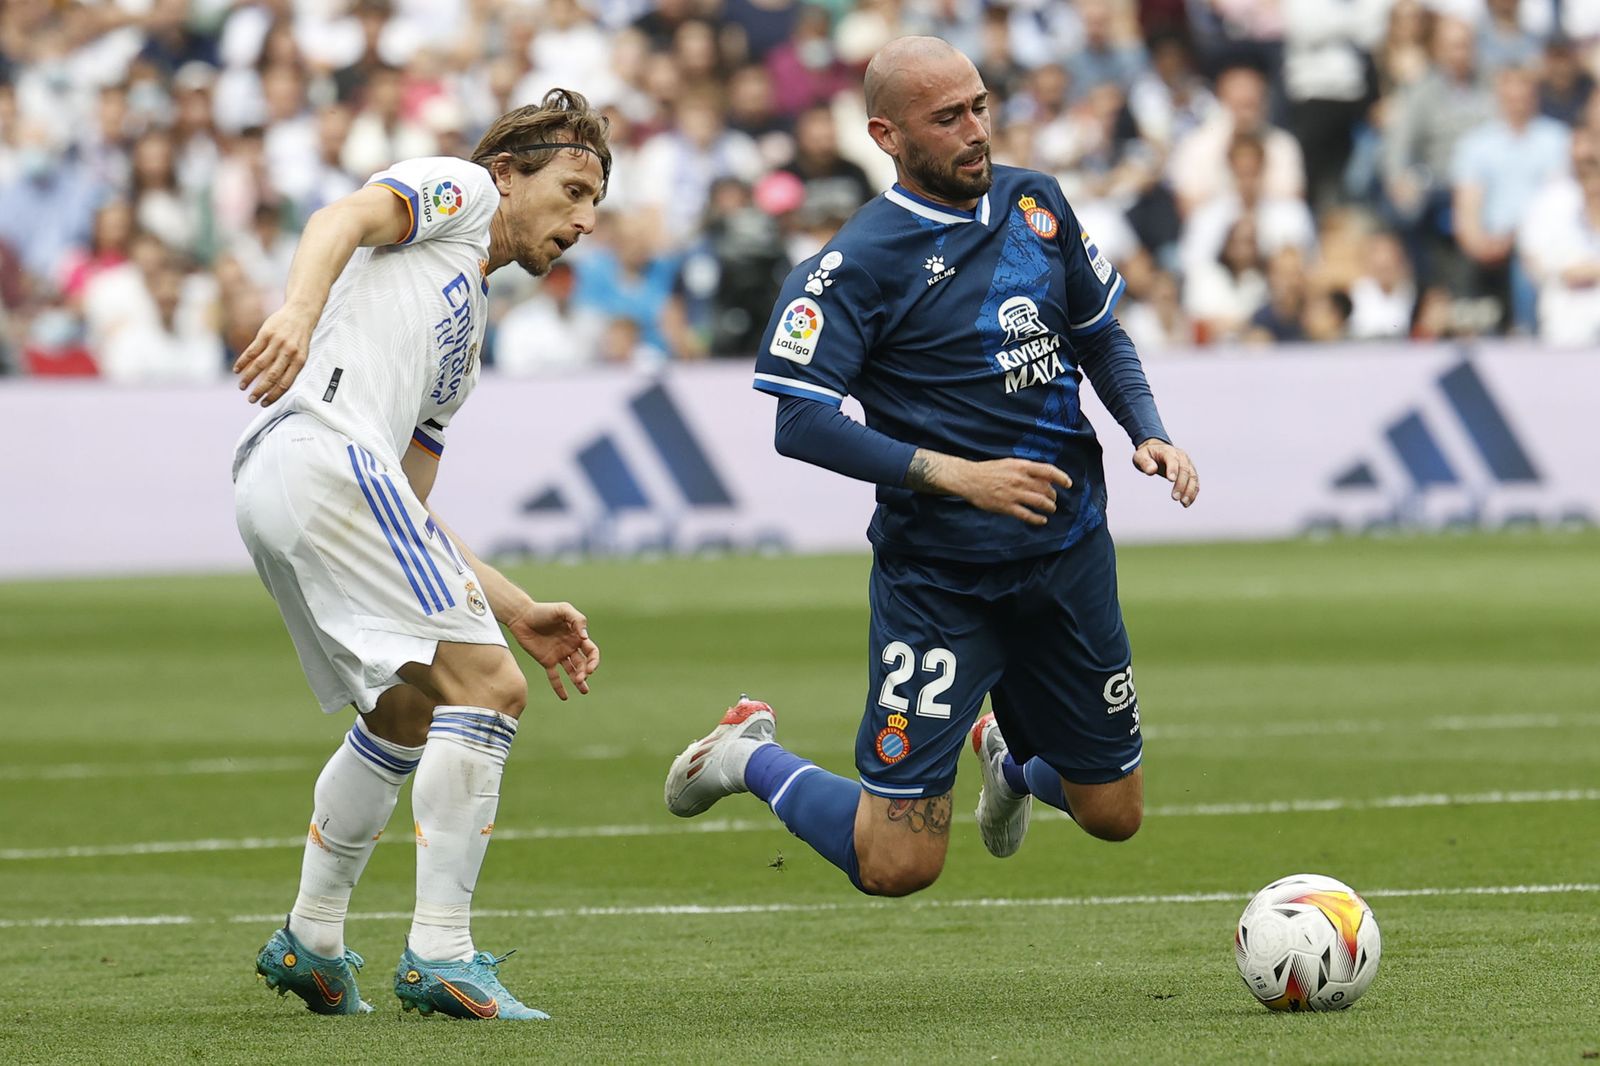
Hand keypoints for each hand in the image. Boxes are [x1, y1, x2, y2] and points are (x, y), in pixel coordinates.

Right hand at [234, 304, 317, 405]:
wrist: (300, 313)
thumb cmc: (299, 338)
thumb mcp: (300, 354)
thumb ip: (289, 369)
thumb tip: (274, 388)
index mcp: (299, 361)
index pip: (285, 383)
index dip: (274, 395)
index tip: (264, 403)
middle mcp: (288, 353)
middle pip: (272, 376)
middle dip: (260, 390)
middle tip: (251, 399)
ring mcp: (276, 343)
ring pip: (260, 364)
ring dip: (249, 378)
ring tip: (242, 387)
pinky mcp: (265, 334)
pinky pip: (252, 351)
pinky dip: (243, 362)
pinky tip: (237, 370)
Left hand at [507, 601, 600, 699]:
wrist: (521, 616)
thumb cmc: (543, 610)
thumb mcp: (563, 610)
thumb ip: (577, 620)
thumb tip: (585, 638)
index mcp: (577, 636)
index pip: (592, 651)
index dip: (594, 661)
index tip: (590, 667)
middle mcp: (570, 647)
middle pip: (583, 664)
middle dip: (585, 672)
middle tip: (581, 679)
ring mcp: (558, 655)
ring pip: (572, 672)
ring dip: (578, 681)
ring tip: (583, 690)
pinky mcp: (546, 661)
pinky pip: (554, 677)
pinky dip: (559, 687)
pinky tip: (565, 697)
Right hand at [947, 456, 1073, 526]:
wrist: (969, 479)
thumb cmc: (989, 470)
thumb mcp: (1010, 463)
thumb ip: (1026, 469)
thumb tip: (1044, 476)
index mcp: (1022, 466)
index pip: (1048, 471)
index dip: (1061, 477)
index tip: (1068, 484)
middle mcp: (1020, 479)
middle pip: (1046, 489)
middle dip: (1053, 496)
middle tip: (1053, 500)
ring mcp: (1013, 494)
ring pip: (1040, 502)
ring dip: (1049, 507)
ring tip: (1050, 509)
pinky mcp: (1006, 507)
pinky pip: (1027, 515)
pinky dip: (1037, 519)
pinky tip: (1041, 520)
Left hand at [1133, 439, 1197, 506]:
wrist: (1157, 450)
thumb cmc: (1147, 454)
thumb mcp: (1140, 456)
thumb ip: (1145, 462)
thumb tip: (1151, 471)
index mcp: (1168, 451)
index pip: (1173, 459)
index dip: (1173, 469)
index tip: (1171, 480)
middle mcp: (1181, 456)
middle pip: (1185, 469)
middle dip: (1181, 484)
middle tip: (1175, 498)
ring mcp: (1188, 464)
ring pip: (1193, 476)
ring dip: (1190, 490)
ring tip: (1184, 503)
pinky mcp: (1191, 472)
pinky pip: (1195, 482)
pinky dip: (1193, 492)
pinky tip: (1187, 503)